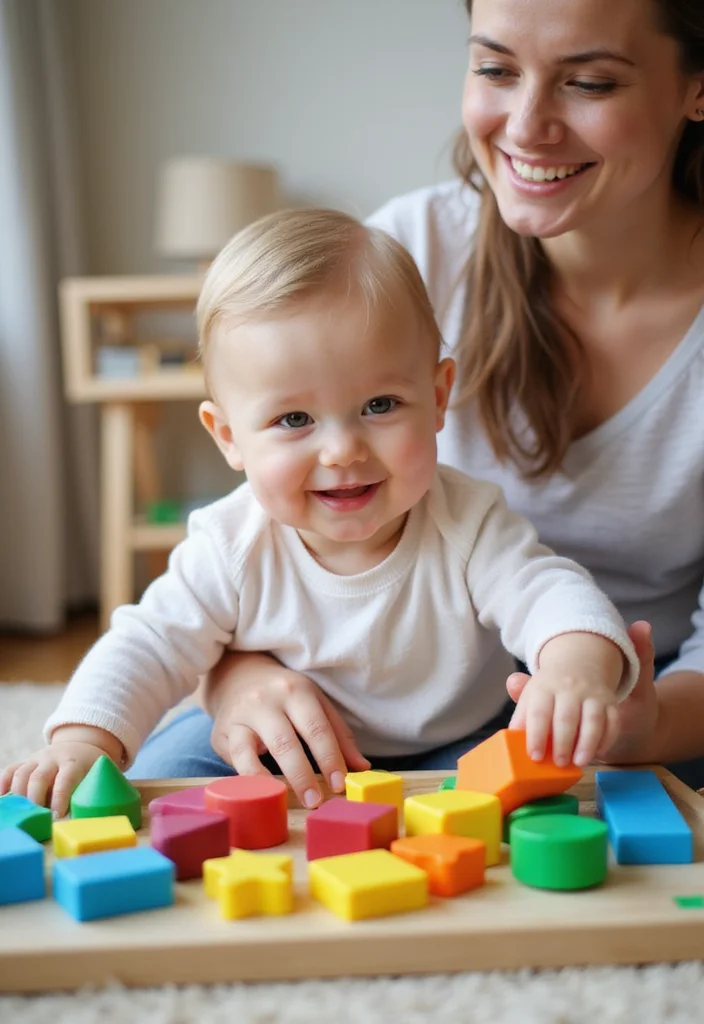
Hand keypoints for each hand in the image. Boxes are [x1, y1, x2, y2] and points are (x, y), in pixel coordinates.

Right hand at [0, 740, 109, 817]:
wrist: (81, 746)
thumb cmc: (90, 770)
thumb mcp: (97, 776)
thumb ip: (94, 794)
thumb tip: (91, 822)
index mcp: (74, 762)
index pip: (66, 777)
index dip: (60, 796)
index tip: (57, 815)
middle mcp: (53, 759)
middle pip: (39, 776)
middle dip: (35, 798)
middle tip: (36, 816)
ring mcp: (37, 760)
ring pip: (22, 774)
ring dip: (18, 795)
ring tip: (20, 813)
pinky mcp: (25, 763)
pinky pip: (9, 770)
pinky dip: (2, 783)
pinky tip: (2, 798)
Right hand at [208, 655, 369, 806]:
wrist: (240, 676)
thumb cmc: (286, 696)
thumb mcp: (316, 704)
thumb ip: (339, 735)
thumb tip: (361, 768)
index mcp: (297, 691)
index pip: (316, 728)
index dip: (329, 758)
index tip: (340, 784)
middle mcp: (266, 701)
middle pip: (286, 742)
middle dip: (302, 775)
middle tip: (316, 802)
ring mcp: (241, 716)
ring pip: (252, 751)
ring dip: (269, 780)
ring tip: (284, 800)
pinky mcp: (222, 732)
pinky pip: (233, 759)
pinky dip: (246, 777)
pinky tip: (261, 792)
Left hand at [507, 621, 657, 765]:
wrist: (579, 663)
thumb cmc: (550, 689)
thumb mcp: (531, 694)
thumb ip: (521, 714)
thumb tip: (511, 737)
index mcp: (544, 688)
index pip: (539, 712)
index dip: (536, 735)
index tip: (535, 756)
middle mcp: (569, 689)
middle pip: (566, 717)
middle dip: (563, 743)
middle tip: (559, 763)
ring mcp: (592, 695)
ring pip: (593, 719)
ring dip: (587, 743)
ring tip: (580, 763)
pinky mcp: (610, 702)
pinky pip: (613, 721)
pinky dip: (607, 739)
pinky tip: (598, 753)